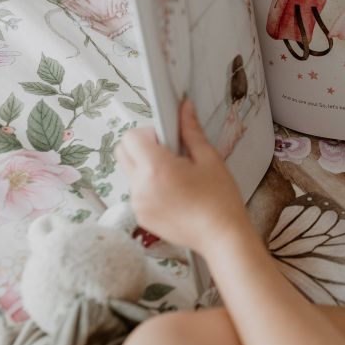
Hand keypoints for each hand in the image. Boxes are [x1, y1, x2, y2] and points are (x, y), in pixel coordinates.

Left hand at [116, 99, 250, 251]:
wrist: (221, 237)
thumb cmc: (220, 200)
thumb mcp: (209, 159)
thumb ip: (191, 131)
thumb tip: (184, 108)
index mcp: (156, 168)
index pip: (131, 137)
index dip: (148, 132)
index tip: (167, 139)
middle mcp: (140, 186)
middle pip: (123, 152)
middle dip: (142, 146)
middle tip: (169, 154)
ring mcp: (138, 204)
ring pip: (130, 172)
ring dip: (146, 167)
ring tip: (176, 177)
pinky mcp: (141, 217)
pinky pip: (136, 192)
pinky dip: (149, 186)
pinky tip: (174, 194)